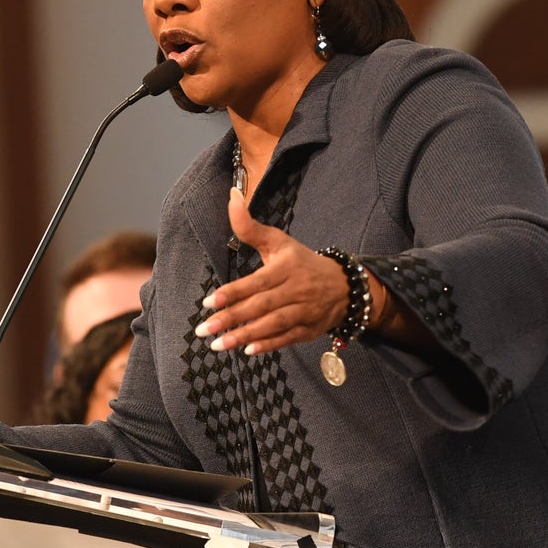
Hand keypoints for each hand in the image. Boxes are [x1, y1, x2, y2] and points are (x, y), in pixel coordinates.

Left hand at [193, 188, 353, 355]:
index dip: (233, 293)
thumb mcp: (279, 241)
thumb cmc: (301, 261)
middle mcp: (297, 290)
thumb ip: (250, 227)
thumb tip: (231, 196)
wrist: (344, 285)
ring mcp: (304, 311)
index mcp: (287, 267)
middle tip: (204, 329)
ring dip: (244, 335)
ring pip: (273, 325)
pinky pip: (287, 338)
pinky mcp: (308, 330)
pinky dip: (268, 345)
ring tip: (218, 344)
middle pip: (261, 306)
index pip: (257, 282)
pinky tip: (247, 350)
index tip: (208, 302)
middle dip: (231, 318)